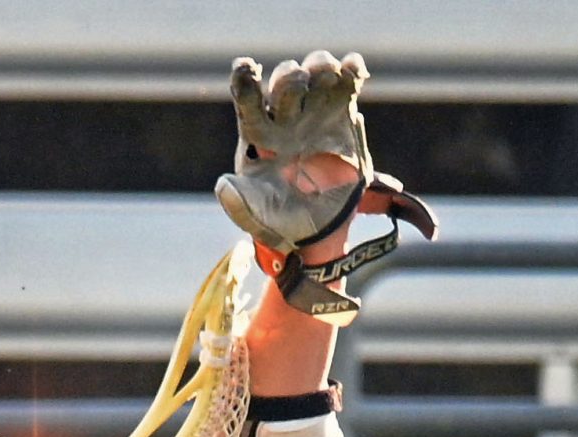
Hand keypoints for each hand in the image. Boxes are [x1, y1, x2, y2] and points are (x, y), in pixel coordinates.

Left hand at [217, 52, 373, 254]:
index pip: (248, 102)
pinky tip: (354, 69)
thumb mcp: (256, 217)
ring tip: (329, 74)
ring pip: (316, 72)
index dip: (245, 84)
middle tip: (298, 85)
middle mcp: (286, 116)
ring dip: (321, 66)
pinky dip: (351, 70)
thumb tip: (223, 186)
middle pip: (285, 80)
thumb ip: (238, 204)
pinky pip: (347, 84)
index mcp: (259, 135)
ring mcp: (315, 111)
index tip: (244, 68)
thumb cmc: (279, 219)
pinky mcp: (342, 114)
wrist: (319, 229)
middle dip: (290, 78)